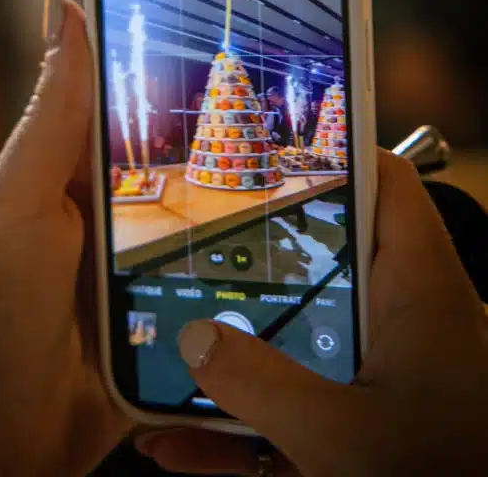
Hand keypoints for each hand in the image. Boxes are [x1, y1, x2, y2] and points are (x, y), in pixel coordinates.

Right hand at [137, 150, 487, 476]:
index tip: (271, 152)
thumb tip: (193, 340)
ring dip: (242, 357)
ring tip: (173, 350)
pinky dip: (251, 423)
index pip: (389, 186)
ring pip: (308, 344)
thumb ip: (260, 385)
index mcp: (421, 295)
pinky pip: (304, 410)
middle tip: (197, 246)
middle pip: (331, 262)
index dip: (337, 156)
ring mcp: (393, 381)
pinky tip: (185, 443)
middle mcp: (411, 326)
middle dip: (259, 262)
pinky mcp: (375, 432)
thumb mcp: (339, 437)